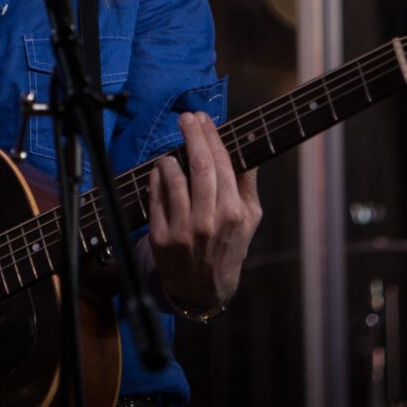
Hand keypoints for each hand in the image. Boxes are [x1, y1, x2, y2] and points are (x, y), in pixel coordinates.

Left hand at [146, 112, 260, 307]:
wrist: (204, 289)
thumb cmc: (230, 247)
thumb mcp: (250, 218)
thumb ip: (247, 184)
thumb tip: (246, 149)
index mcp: (234, 212)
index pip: (221, 162)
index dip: (210, 135)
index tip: (203, 118)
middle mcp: (209, 220)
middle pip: (198, 164)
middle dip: (191, 134)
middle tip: (186, 117)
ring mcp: (183, 230)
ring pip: (173, 178)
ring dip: (170, 157)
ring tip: (172, 151)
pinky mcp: (161, 237)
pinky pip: (155, 197)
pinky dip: (156, 178)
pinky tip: (160, 170)